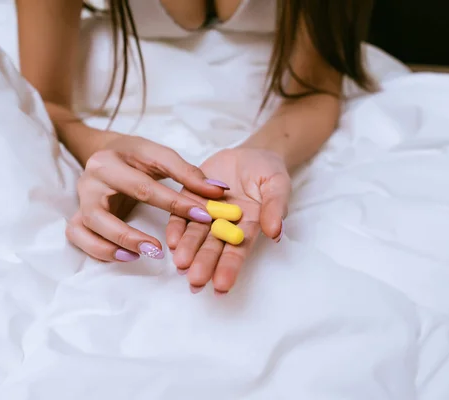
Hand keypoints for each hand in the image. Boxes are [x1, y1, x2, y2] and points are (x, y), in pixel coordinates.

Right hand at [66, 133, 228, 261]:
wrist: (103, 150)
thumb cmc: (134, 155)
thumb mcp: (158, 156)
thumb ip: (187, 173)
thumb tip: (219, 191)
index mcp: (110, 161)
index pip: (143, 186)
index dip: (174, 203)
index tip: (203, 216)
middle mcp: (90, 180)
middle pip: (102, 212)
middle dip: (131, 234)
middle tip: (160, 248)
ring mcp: (81, 199)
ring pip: (84, 227)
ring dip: (111, 245)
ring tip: (144, 254)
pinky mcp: (78, 215)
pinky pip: (78, 237)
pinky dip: (98, 249)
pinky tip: (126, 256)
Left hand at [166, 148, 291, 294]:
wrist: (250, 154)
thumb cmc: (268, 173)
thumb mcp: (278, 185)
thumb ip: (275, 207)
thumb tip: (275, 231)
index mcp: (247, 227)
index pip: (237, 251)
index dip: (229, 268)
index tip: (222, 286)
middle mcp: (224, 226)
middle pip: (213, 248)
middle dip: (204, 264)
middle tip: (195, 281)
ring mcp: (205, 213)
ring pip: (194, 235)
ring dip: (187, 250)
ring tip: (180, 264)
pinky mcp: (190, 197)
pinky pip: (180, 215)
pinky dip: (176, 227)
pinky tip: (170, 240)